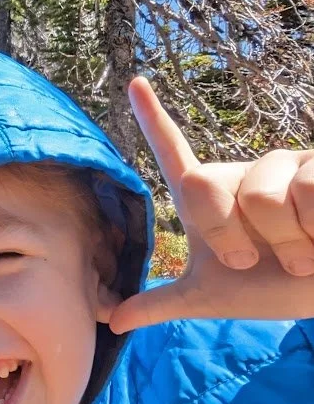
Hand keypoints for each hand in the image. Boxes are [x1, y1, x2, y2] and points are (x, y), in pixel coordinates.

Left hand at [109, 77, 313, 333]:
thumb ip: (162, 303)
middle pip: (203, 186)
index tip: (133, 82)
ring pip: (262, 196)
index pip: (173, 153)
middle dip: (227, 236)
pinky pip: (309, 192)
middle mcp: (241, 173)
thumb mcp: (212, 297)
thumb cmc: (272, 286)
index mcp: (208, 196)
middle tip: (251, 259)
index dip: (152, 118)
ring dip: (284, 242)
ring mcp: (284, 166)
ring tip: (302, 253)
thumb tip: (110, 321)